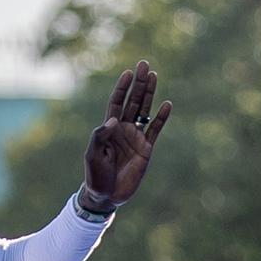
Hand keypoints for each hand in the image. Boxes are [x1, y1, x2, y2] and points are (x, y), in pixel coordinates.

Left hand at [81, 60, 171, 211]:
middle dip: (138, 84)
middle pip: (132, 101)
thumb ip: (100, 137)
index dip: (122, 88)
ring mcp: (136, 138)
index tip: (128, 73)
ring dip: (149, 94)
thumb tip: (114, 120)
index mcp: (109, 129)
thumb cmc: (95, 175)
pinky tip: (166, 104)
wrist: (106, 195)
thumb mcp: (93, 155)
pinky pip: (155, 130)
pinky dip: (161, 118)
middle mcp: (123, 129)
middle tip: (144, 64)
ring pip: (145, 111)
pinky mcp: (146, 149)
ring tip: (154, 76)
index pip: (116, 103)